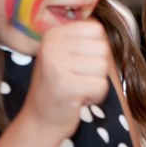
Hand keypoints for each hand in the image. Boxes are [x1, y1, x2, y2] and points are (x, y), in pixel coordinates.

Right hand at [23, 22, 110, 136]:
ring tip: (77, 88)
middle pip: (102, 49)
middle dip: (97, 70)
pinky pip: (101, 86)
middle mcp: (52, 44)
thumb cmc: (60, 88)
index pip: (96, 29)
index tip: (80, 63)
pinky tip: (78, 99)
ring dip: (96, 84)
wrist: (41, 119)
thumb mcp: (67, 57)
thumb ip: (84, 41)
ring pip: (103, 68)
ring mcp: (56, 63)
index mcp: (54, 34)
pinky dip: (95, 96)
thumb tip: (105, 27)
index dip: (96, 51)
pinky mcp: (65, 84)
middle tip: (78, 79)